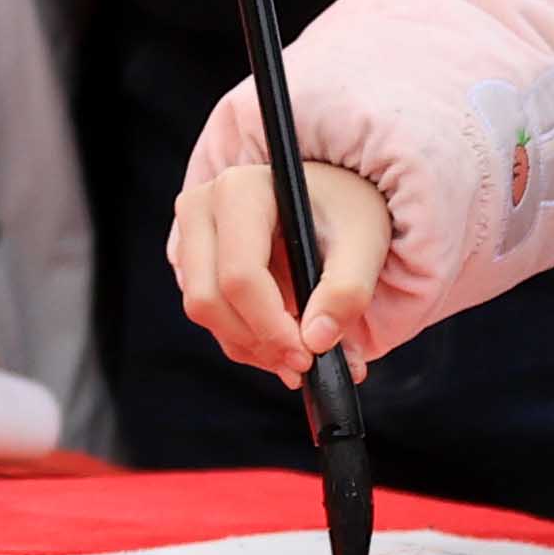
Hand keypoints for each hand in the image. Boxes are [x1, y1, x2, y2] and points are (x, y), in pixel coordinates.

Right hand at [169, 160, 397, 379]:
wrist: (330, 199)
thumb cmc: (345, 212)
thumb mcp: (363, 243)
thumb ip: (347, 291)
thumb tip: (317, 341)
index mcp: (240, 191)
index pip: (239, 275)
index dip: (271, 326)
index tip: (308, 356)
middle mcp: (202, 208)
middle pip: (209, 299)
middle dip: (258, 342)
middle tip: (304, 363)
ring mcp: (190, 236)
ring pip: (204, 312)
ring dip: (252, 346)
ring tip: (300, 354)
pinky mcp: (192, 263)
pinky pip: (209, 317)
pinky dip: (245, 341)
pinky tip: (281, 340)